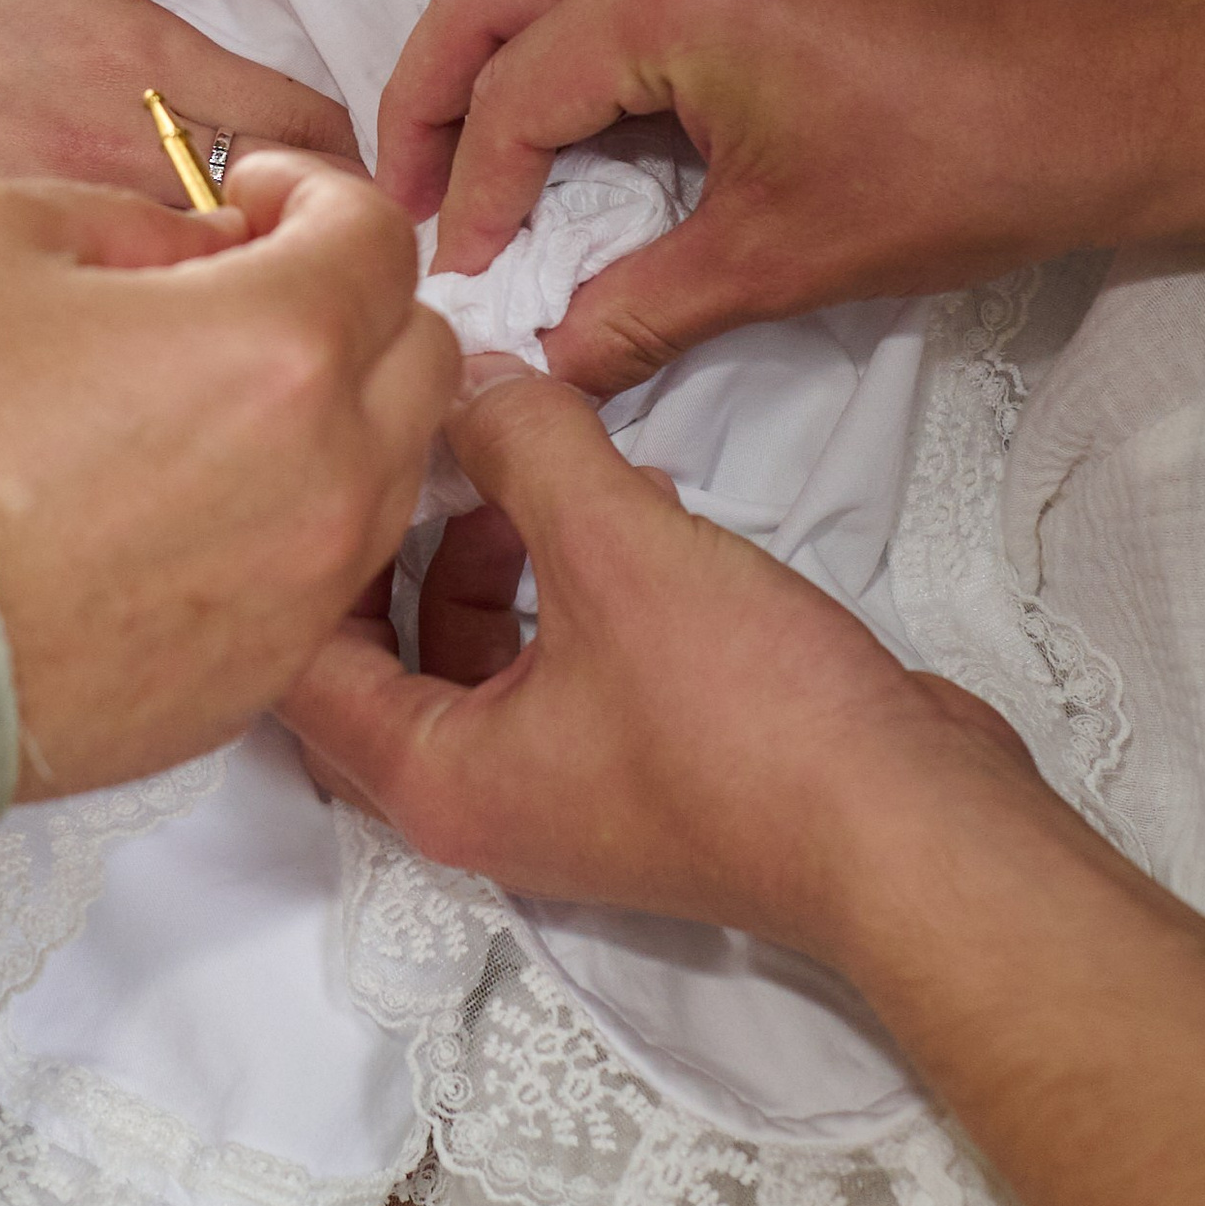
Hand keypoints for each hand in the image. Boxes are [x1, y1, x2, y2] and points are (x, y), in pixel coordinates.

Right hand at [0, 151, 457, 794]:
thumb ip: (125, 214)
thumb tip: (196, 244)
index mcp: (275, 344)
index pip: (375, 231)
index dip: (314, 190)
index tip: (252, 195)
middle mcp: (325, 473)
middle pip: (418, 349)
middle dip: (349, 295)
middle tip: (245, 284)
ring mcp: (302, 590)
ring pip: (388, 467)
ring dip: (333, 410)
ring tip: (207, 399)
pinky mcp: (261, 677)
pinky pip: (324, 569)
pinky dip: (288, 516)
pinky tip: (180, 501)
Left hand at [282, 357, 1031, 955]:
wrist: (911, 833)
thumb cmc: (743, 715)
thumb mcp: (612, 545)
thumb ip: (523, 443)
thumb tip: (465, 372)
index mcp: (434, 781)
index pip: (293, 670)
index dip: (293, 550)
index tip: (316, 447)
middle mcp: (478, 802)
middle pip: (374, 657)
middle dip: (388, 543)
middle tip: (407, 433)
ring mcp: (563, 793)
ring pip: (470, 651)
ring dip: (482, 552)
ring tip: (523, 452)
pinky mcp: (638, 767)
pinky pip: (552, 659)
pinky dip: (558, 581)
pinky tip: (614, 497)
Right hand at [377, 0, 1178, 394]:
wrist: (1114, 80)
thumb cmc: (967, 167)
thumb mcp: (783, 258)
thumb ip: (638, 310)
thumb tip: (540, 367)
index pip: (515, 92)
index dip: (472, 196)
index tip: (461, 280)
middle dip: (431, 98)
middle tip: (408, 200)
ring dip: (489, 54)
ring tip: (470, 165)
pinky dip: (558, 22)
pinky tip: (562, 113)